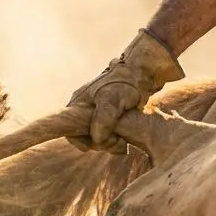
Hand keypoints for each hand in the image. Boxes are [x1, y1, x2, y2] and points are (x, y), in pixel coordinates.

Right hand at [64, 29, 184, 153]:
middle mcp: (86, 107)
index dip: (80, 140)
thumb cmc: (126, 82)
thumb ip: (103, 120)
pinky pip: (110, 133)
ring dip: (110, 142)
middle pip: (86, 136)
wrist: (146, 69)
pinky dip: (117, 138)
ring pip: (100, 136)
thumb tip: (97, 139)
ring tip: (124, 141)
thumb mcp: (112, 100)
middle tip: (117, 143)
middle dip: (100, 143)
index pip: (69, 130)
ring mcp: (100, 110)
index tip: (95, 145)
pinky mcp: (113, 113)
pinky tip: (127, 138)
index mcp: (79, 102)